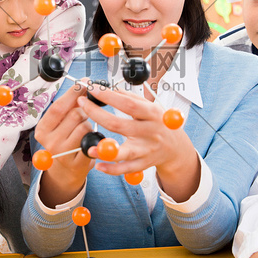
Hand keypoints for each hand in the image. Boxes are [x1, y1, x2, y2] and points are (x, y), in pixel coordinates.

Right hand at [34, 80, 96, 206]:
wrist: (67, 170)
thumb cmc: (65, 140)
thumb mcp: (60, 124)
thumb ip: (68, 105)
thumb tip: (83, 83)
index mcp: (42, 129)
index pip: (58, 107)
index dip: (72, 93)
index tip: (83, 83)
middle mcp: (49, 142)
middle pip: (75, 114)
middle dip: (84, 110)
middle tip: (85, 114)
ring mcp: (63, 154)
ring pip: (85, 127)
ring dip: (89, 124)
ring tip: (84, 131)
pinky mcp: (78, 163)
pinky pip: (92, 141)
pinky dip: (94, 138)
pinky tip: (90, 141)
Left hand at [79, 86, 200, 201]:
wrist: (176, 148)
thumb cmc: (158, 123)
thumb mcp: (150, 107)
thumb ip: (130, 98)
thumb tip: (107, 88)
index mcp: (152, 113)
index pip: (127, 104)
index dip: (108, 96)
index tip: (91, 88)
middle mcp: (150, 132)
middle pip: (120, 125)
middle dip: (97, 114)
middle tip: (81, 104)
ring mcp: (146, 150)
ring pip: (124, 152)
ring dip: (105, 150)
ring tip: (88, 147)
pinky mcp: (143, 164)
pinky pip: (125, 169)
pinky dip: (111, 169)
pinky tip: (98, 164)